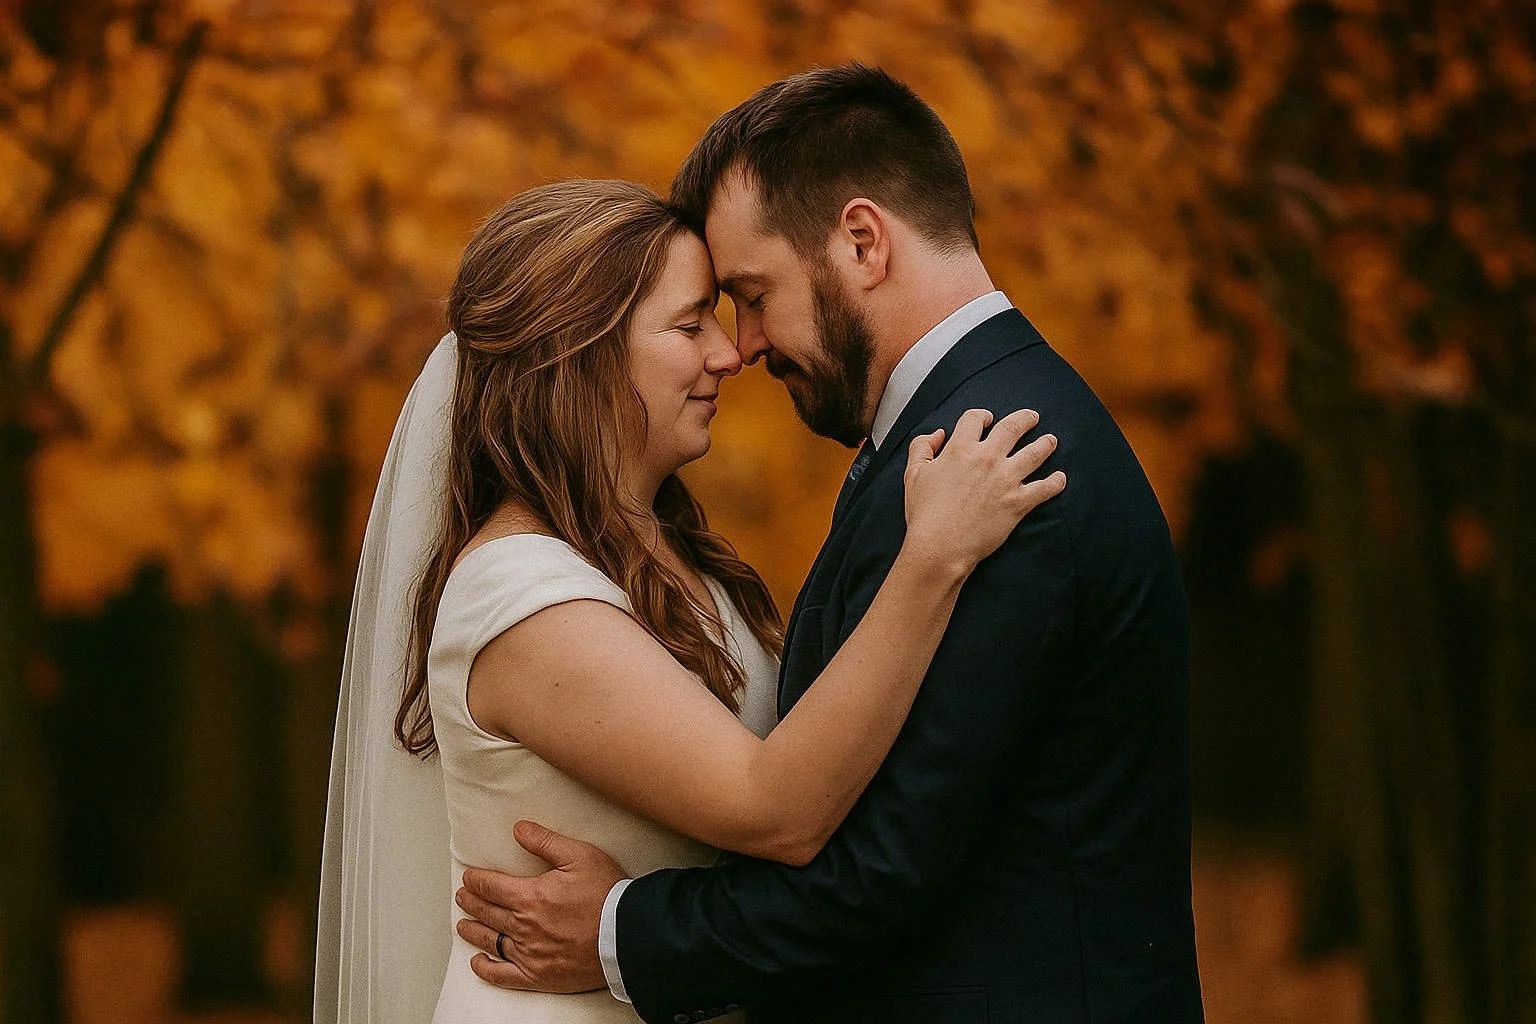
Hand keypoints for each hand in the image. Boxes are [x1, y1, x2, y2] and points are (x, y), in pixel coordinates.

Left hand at [454, 820, 626, 993]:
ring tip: (463, 925)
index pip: (491, 887)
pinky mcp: (539, 976)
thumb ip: (546, 842)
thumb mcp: (580, 856)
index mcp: (530, 896)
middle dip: (472, 902)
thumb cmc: (607, 895)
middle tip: (462, 897)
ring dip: (474, 931)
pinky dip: (486, 969)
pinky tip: (478, 963)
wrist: (627, 935)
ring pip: (492, 941)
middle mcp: (524, 927)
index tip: (469, 878)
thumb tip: (519, 829)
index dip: (477, 881)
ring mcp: (530, 954)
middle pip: (488, 913)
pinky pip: (503, 975)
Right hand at [902, 407, 1065, 575]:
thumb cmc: (925, 513)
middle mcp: (987, 459)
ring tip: (1051, 440)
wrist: (940, 546)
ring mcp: (1006, 479)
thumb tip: (937, 434)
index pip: (975, 418)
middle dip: (1026, 419)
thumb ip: (922, 447)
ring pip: (1035, 452)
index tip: (987, 419)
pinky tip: (1060, 478)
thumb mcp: (913, 474)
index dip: (982, 415)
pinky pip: (1045, 488)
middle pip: (1013, 427)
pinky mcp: (1018, 502)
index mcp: (960, 449)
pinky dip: (1055, 482)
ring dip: (1046, 444)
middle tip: (1032, 417)